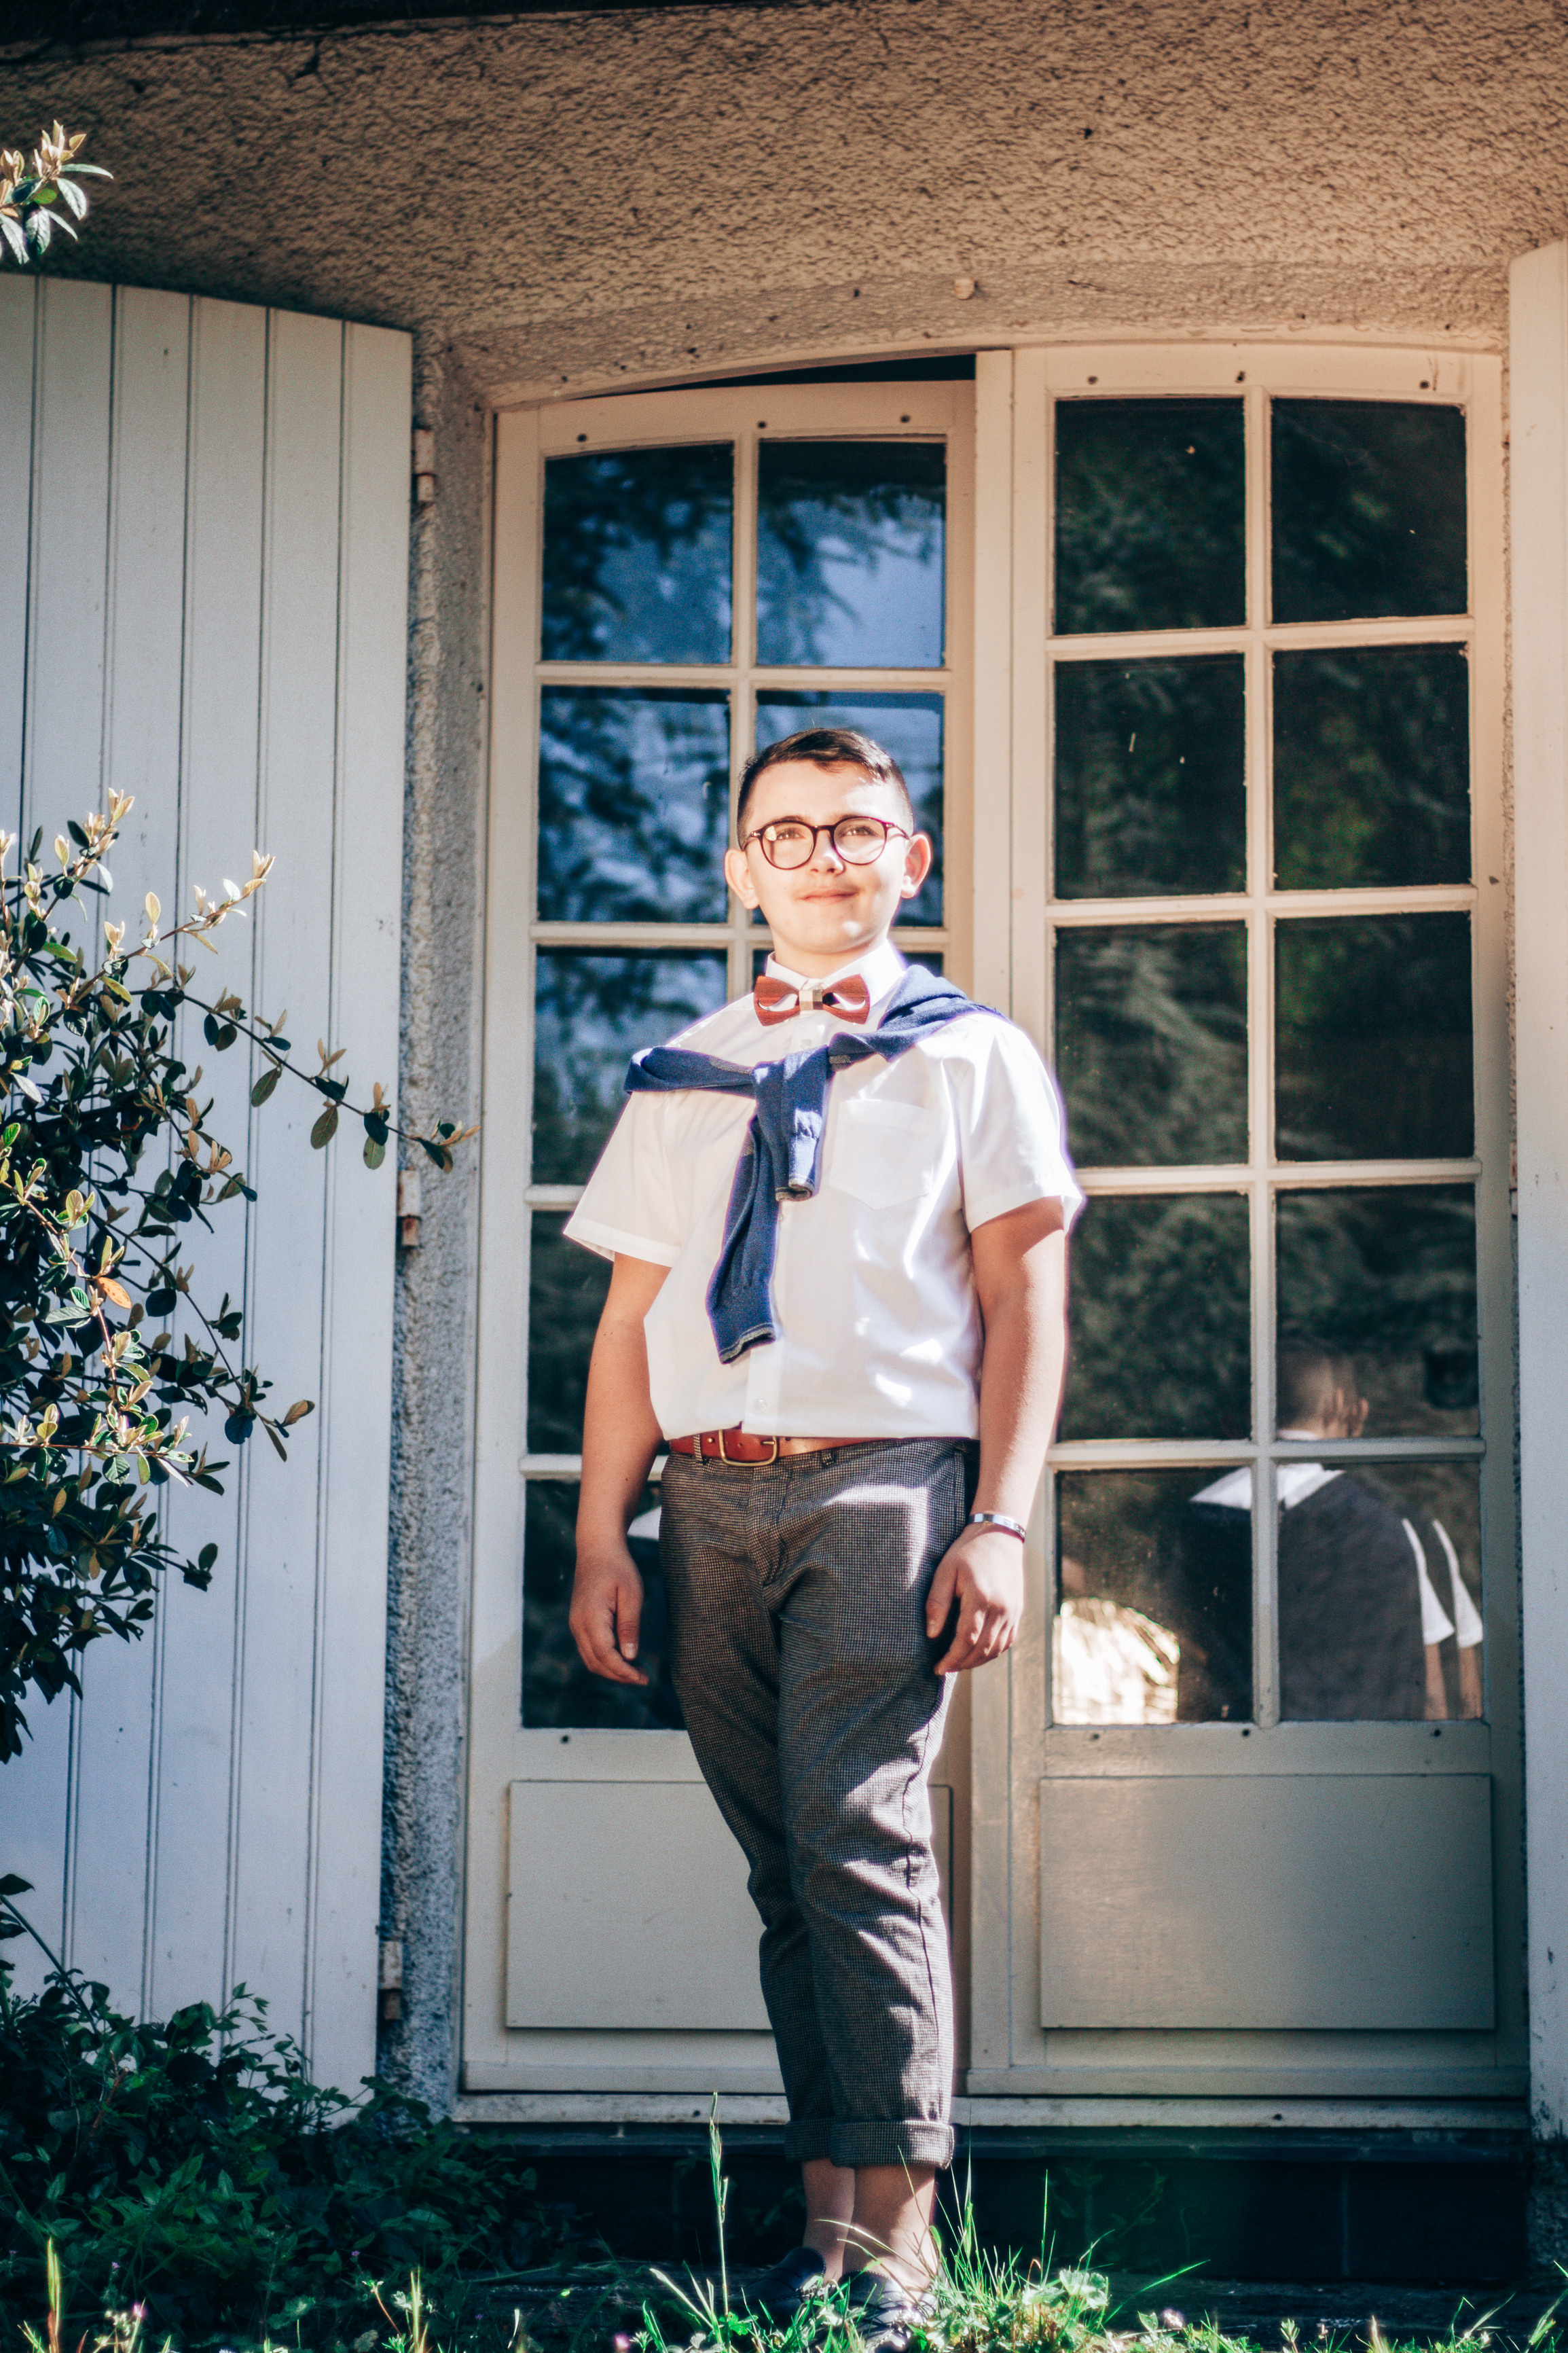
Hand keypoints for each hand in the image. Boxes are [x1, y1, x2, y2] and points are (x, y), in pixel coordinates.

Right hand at [569, 1539, 648, 1684]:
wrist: (597, 1549)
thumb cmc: (618, 1568)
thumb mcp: (631, 1594)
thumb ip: (629, 1626)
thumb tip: (630, 1657)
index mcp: (591, 1617)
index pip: (606, 1655)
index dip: (624, 1671)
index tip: (643, 1678)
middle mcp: (578, 1624)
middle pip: (596, 1662)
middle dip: (619, 1675)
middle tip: (643, 1678)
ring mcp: (575, 1624)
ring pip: (590, 1659)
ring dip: (612, 1670)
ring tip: (636, 1672)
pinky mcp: (579, 1622)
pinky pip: (589, 1649)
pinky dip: (605, 1660)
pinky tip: (623, 1658)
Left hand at [926, 1525, 1024, 1674]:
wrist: (999, 1536)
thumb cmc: (967, 1552)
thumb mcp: (945, 1571)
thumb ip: (937, 1603)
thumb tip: (931, 1634)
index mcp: (981, 1597)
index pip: (966, 1639)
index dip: (952, 1658)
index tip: (938, 1668)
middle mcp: (1001, 1608)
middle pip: (982, 1649)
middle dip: (962, 1664)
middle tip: (944, 1669)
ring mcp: (1012, 1612)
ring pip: (996, 1649)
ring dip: (976, 1661)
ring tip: (958, 1664)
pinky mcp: (1017, 1612)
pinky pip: (1006, 1642)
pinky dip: (992, 1653)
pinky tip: (977, 1654)